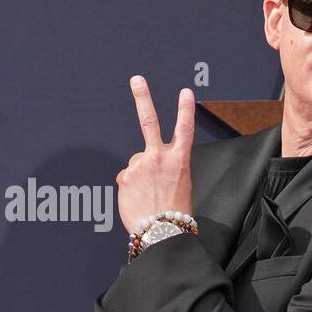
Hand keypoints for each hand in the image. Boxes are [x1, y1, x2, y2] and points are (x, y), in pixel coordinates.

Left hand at [116, 76, 194, 236]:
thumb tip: (142, 165)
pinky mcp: (125, 176)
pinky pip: (126, 178)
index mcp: (179, 160)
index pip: (185, 129)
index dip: (185, 109)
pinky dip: (130, 188)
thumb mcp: (180, 185)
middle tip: (137, 80)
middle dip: (143, 98)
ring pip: (136, 163)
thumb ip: (164, 168)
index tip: (186, 92)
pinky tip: (138, 199)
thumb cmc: (174, 212)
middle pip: (149, 121)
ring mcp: (139, 166)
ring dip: (139, 176)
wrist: (162, 231)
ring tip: (148, 195)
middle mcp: (159, 158)